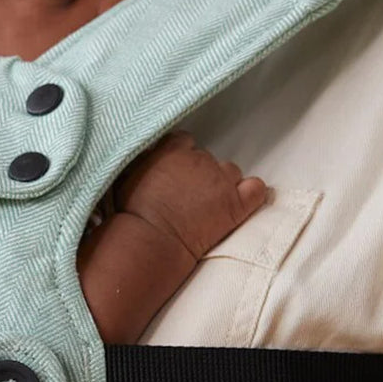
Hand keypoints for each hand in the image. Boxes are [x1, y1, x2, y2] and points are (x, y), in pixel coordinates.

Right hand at [114, 131, 266, 260]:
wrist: (151, 240)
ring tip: (209, 204)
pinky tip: (243, 202)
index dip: (181, 156)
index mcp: (172, 150)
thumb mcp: (125, 175)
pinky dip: (252, 194)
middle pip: (207, 158)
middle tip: (187, 196)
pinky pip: (257, 189)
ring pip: (231, 171)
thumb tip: (145, 154)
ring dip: (223, 184)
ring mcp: (221, 180)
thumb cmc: (132, 213)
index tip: (175, 172)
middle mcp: (199, 159)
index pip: (184, 141)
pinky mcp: (236, 204)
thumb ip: (140, 160)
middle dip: (200, 174)